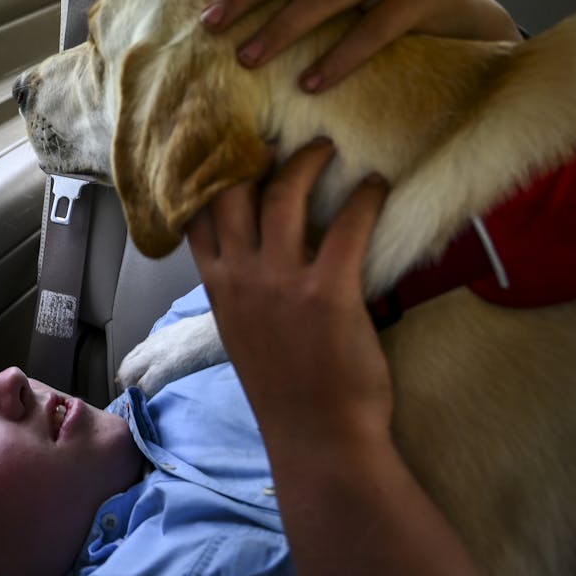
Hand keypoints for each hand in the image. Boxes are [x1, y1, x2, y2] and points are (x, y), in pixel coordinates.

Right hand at [186, 139, 391, 455]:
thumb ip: (243, 292)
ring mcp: (281, 282)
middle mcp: (241, 277)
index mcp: (219, 288)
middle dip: (255, 155)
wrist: (319, 437)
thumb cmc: (286, 391)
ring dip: (307, 162)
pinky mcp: (328, 291)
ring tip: (326, 147)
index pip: (199, 217)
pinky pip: (346, 225)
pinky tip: (376, 186)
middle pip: (235, 192)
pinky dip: (364, 198)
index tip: (229, 152)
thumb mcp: (242, 335)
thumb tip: (259, 257)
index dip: (210, 177)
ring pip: (284, 195)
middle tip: (279, 138)